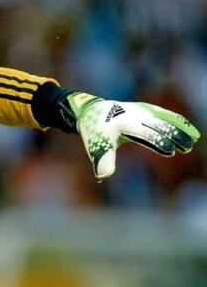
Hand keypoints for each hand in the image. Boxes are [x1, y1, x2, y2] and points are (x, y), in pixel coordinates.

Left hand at [66, 92, 199, 179]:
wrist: (93, 111)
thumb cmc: (95, 132)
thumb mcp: (96, 146)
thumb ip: (103, 160)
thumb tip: (104, 176)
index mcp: (124, 123)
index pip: (145, 133)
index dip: (158, 141)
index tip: (171, 151)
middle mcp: (136, 114)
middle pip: (159, 125)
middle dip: (174, 135)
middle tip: (186, 147)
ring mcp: (143, 110)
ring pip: (165, 118)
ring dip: (179, 128)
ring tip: (193, 139)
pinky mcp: (147, 109)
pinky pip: (165, 115)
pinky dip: (178, 121)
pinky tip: (188, 130)